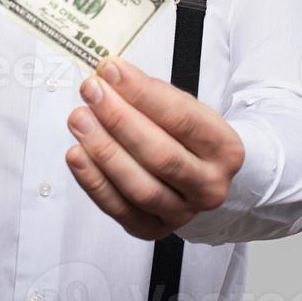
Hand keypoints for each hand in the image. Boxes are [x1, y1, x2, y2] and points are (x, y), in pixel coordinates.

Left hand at [65, 56, 244, 240]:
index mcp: (224, 148)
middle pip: (161, 155)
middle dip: (120, 120)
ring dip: (104, 151)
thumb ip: (149, 93)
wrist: (202, 176)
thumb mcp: (183, 107)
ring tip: (80, 119)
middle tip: (92, 92)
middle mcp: (209, 185)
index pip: (182, 118)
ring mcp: (183, 212)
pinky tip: (77, 155)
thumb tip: (110, 76)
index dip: (142, 93)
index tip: (111, 71)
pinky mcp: (153, 229)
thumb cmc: (187, 136)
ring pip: (141, 188)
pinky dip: (94, 182)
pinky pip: (120, 210)